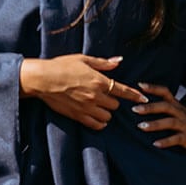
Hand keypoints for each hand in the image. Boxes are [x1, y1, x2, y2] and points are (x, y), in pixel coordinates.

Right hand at [19, 55, 145, 130]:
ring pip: (107, 117)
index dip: (135, 95)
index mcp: (99, 81)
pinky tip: (98, 118)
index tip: (143, 98)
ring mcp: (87, 107)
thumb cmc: (60, 66)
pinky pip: (95, 125)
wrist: (42, 79)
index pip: (124, 91)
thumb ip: (103, 63)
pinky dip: (99, 123)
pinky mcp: (77, 115)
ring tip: (100, 107)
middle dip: (113, 101)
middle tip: (106, 97)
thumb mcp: (83, 59)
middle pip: (115, 105)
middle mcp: (95, 96)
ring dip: (106, 112)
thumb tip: (118, 61)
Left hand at [134, 83, 185, 153]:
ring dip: (155, 124)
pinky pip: (177, 139)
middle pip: (166, 106)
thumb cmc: (183, 127)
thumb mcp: (175, 115)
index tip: (140, 85)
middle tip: (134, 109)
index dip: (154, 88)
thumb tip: (137, 106)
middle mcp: (182, 113)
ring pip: (171, 122)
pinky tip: (155, 144)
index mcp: (177, 106)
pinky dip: (166, 141)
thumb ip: (161, 110)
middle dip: (150, 107)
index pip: (166, 93)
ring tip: (140, 127)